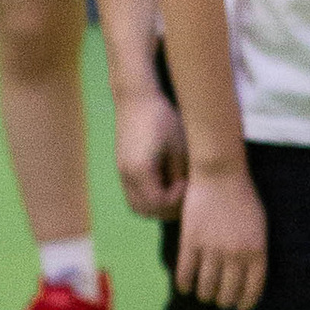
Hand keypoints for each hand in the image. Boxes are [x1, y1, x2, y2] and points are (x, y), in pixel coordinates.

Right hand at [111, 83, 187, 220]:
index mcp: (141, 171)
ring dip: (156, 207)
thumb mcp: (179, 147)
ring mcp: (121, 173)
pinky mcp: (121, 168)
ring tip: (174, 194)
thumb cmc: (162, 119)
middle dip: (166, 210)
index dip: (176, 201)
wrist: (136, 99)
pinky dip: (147, 199)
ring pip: (137, 206)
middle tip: (184, 197)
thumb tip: (187, 196)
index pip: (159, 204)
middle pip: (145, 211)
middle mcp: (126, 176)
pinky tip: (164, 185)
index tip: (187, 185)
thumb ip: (181, 175)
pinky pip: (133, 195)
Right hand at [176, 160, 268, 309]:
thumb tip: (246, 277)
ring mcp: (212, 249)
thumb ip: (255, 251)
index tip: (240, 308)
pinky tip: (185, 287)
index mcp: (257, 251)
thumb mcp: (259, 226)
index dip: (245, 303)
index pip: (252, 289)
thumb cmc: (243, 198)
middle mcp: (235, 254)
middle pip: (227, 293)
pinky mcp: (190, 242)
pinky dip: (184, 284)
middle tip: (219, 299)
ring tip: (204, 294)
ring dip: (205, 295)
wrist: (220, 174)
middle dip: (223, 300)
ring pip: (206, 287)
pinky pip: (185, 274)